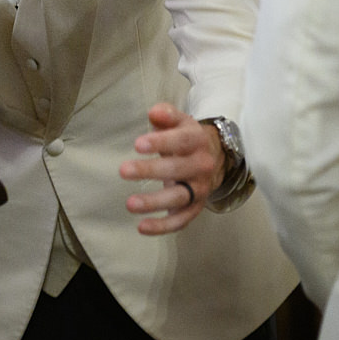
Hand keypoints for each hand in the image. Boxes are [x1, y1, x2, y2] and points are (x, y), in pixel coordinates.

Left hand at [119, 103, 227, 234]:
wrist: (215, 158)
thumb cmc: (186, 138)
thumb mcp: (180, 121)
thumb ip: (166, 115)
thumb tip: (154, 113)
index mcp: (197, 141)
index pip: (181, 141)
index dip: (160, 142)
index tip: (137, 144)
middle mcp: (201, 166)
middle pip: (177, 169)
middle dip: (150, 170)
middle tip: (123, 170)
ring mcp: (199, 189)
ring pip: (179, 197)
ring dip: (154, 202)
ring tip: (130, 204)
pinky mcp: (194, 208)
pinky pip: (181, 220)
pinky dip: (163, 226)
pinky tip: (141, 227)